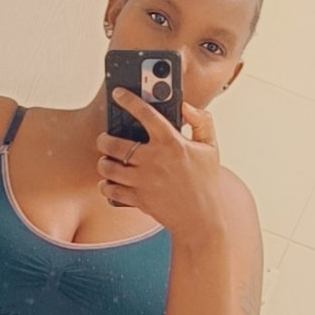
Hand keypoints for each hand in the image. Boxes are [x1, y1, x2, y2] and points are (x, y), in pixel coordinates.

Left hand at [96, 88, 225, 239]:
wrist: (201, 219)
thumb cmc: (206, 182)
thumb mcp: (210, 148)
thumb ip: (201, 121)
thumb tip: (185, 106)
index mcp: (172, 142)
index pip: (145, 113)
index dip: (128, 100)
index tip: (118, 94)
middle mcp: (154, 159)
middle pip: (114, 143)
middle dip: (103, 139)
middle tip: (104, 139)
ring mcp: (144, 180)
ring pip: (108, 167)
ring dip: (103, 163)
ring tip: (107, 161)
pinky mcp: (138, 199)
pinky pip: (110, 189)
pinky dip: (106, 186)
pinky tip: (109, 182)